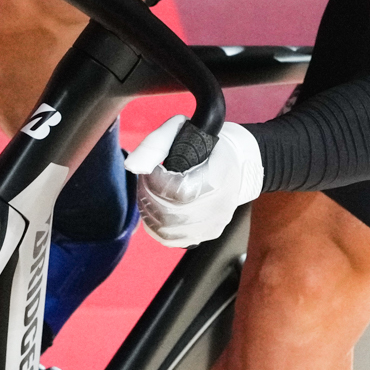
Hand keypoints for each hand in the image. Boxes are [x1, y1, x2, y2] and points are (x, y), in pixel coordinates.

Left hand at [126, 118, 262, 247]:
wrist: (237, 163)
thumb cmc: (207, 145)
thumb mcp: (182, 131)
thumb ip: (155, 144)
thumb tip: (132, 166)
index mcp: (217, 177)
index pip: (179, 192)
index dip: (157, 182)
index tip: (154, 168)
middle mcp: (219, 205)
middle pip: (170, 214)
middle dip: (148, 196)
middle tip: (146, 180)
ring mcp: (214, 223)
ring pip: (167, 229)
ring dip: (148, 211)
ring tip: (149, 192)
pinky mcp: (208, 233)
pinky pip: (171, 239)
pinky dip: (155, 226)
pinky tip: (155, 209)